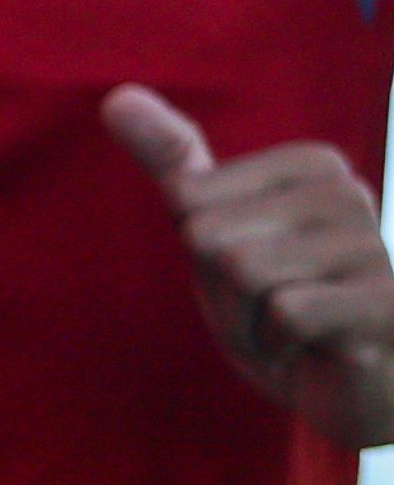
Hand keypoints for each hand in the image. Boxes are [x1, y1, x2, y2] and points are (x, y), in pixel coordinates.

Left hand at [107, 88, 393, 443]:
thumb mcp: (213, 231)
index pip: (189, 198)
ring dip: (249, 322)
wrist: (351, 388)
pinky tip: (314, 349)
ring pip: (244, 273)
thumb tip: (117, 96)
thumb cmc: (280, 304)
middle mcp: (351, 192)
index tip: (246, 273)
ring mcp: (375, 244)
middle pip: (210, 236)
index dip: (200, 252)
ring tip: (291, 329)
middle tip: (268, 308)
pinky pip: (285, 313)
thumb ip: (172, 163)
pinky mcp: (388, 300)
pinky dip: (279, 346)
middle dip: (221, 291)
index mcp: (311, 165)